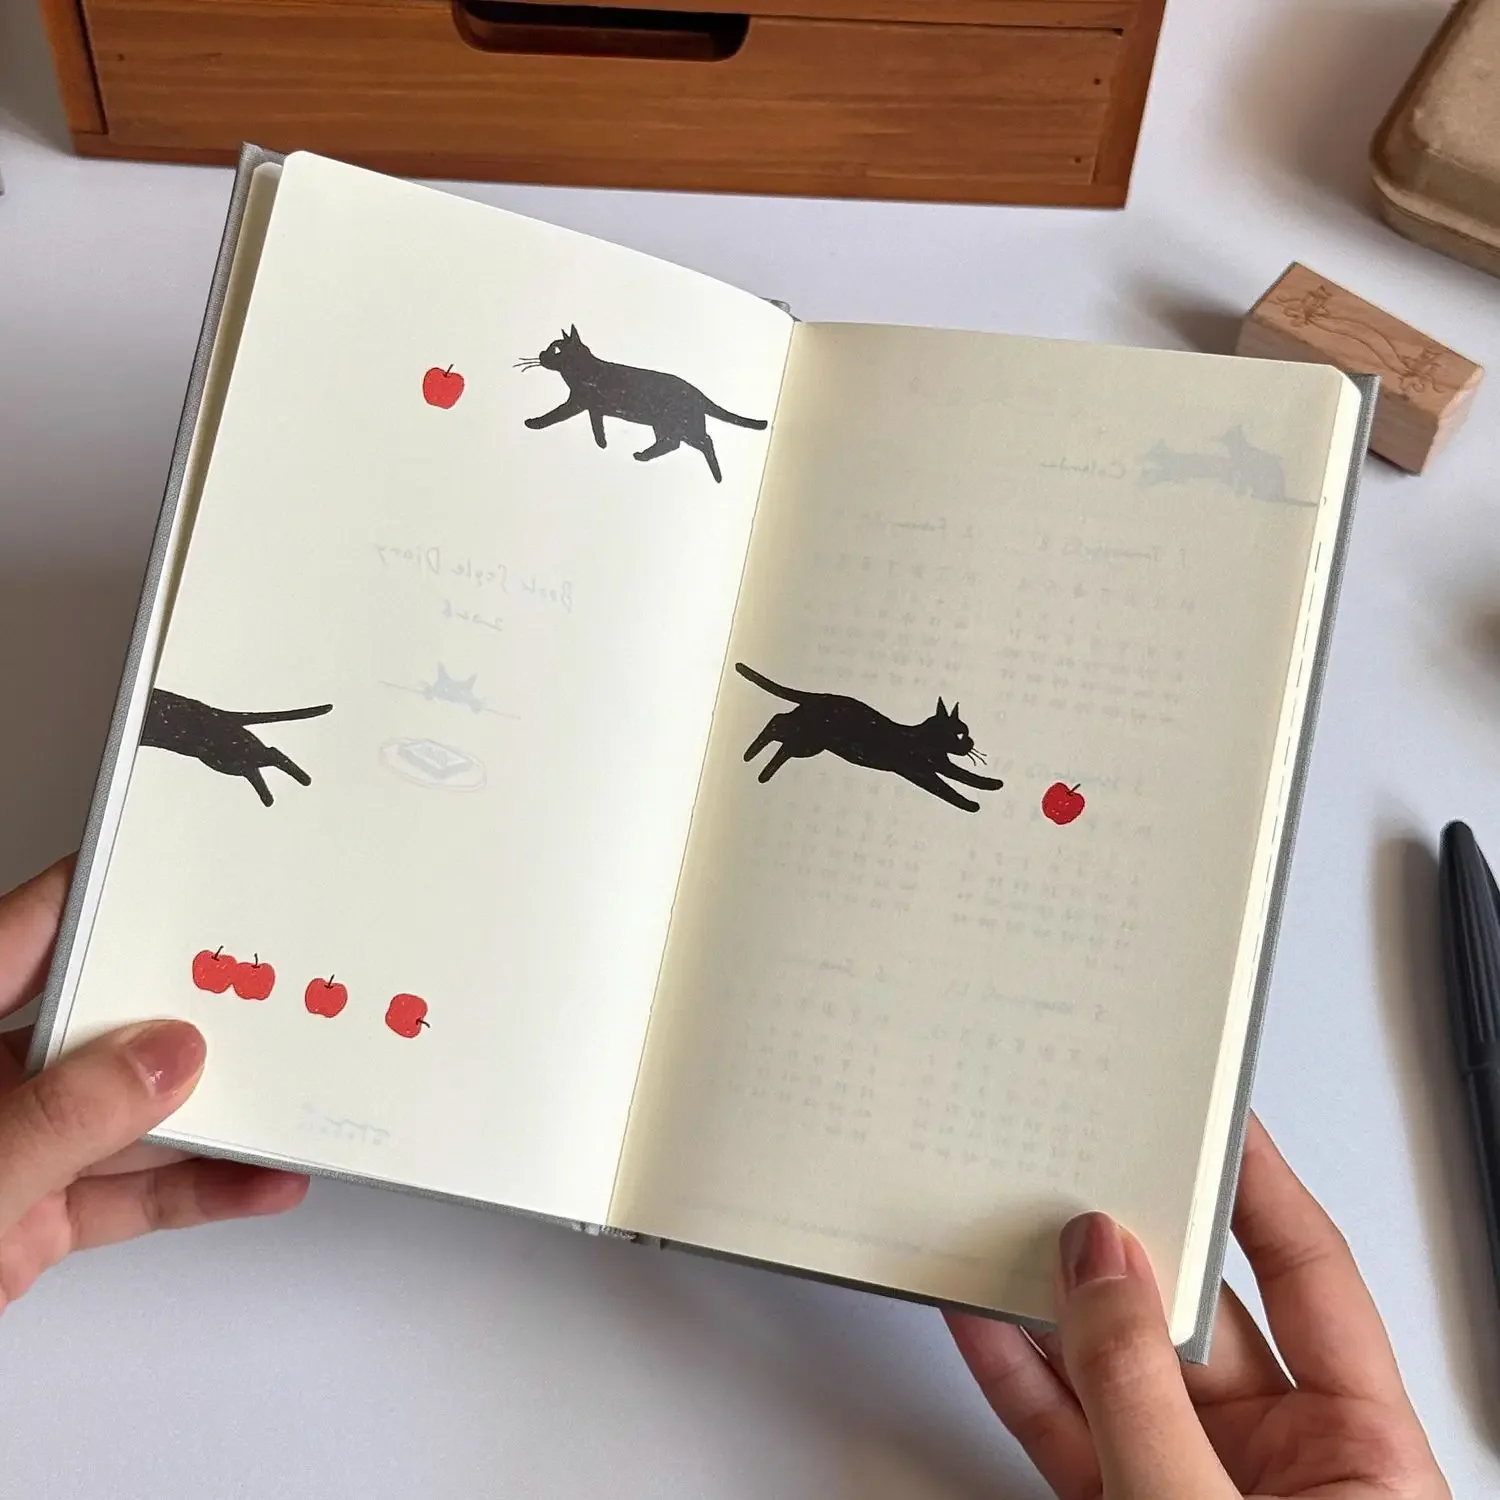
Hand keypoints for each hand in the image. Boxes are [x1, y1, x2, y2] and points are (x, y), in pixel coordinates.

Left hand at [0, 856, 306, 1313]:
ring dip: (214, 1112)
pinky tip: (257, 1182)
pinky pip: (127, 1194)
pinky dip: (195, 1192)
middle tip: (268, 992)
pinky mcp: (25, 1224)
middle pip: (95, 1022)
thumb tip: (163, 1057)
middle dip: (185, 1011)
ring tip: (291, 1092)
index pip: (24, 934)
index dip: (103, 891)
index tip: (183, 864)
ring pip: (126, 1113)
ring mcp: (2, 1154)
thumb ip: (56, 1121)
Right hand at [947, 1116, 1449, 1497]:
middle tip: (1072, 1165)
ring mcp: (1195, 1489)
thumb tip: (1098, 1267)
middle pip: (1193, 1318)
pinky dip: (1018, 1375)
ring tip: (997, 1225)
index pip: (1307, 1276)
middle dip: (1125, 1245)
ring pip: (1115, 1371)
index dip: (1259, 1184)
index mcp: (1362, 1456)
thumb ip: (1143, 1395)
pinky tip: (981, 1318)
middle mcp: (1282, 1466)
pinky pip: (1066, 1428)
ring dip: (1052, 1306)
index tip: (1211, 1110)